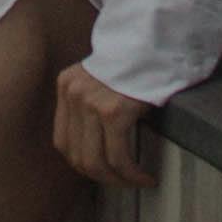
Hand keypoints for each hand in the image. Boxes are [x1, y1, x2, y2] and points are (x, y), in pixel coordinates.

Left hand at [50, 65, 152, 190]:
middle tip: (123, 182)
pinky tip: (145, 176)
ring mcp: (91, 102)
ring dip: (118, 180)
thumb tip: (96, 148)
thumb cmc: (138, 61)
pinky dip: (131, 173)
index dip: (82, 164)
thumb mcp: (102, 78)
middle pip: (77, 155)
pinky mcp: (114, 111)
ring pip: (97, 161)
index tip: (102, 172)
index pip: (63, 140)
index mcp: (66, 85)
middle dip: (102, 177)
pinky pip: (119, 156)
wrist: (158, 39)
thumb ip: (91, 104)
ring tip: (136, 182)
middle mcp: (74, 93)